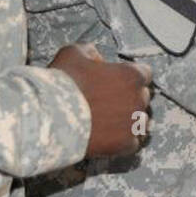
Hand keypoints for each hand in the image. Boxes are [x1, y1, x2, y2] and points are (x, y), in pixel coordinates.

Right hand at [50, 43, 151, 157]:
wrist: (51, 118)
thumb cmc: (63, 84)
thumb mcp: (74, 53)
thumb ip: (91, 52)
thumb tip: (96, 58)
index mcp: (131, 75)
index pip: (144, 73)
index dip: (130, 77)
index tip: (118, 81)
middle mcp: (138, 98)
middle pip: (142, 97)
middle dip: (128, 98)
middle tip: (108, 102)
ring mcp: (133, 122)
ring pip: (141, 120)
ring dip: (129, 119)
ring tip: (109, 121)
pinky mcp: (126, 144)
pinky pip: (133, 142)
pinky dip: (124, 141)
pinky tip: (109, 137)